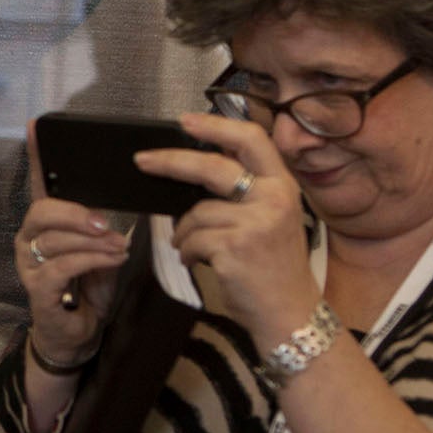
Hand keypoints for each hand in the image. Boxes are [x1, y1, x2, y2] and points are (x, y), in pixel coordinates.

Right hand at [16, 118, 129, 362]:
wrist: (80, 331)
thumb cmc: (89, 285)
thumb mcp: (102, 248)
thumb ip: (105, 226)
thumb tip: (126, 201)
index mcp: (46, 222)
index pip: (38, 183)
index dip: (36, 155)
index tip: (37, 125)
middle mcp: (28, 238)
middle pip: (41, 211)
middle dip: (75, 213)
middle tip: (106, 222)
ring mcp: (28, 264)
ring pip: (53, 240)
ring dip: (92, 242)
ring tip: (119, 247)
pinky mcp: (37, 289)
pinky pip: (60, 266)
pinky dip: (89, 261)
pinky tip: (110, 260)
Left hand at [136, 112, 318, 350]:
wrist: (288, 311)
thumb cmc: (273, 266)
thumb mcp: (272, 218)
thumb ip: (246, 190)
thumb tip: (198, 164)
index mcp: (282, 185)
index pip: (251, 140)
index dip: (216, 126)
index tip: (185, 121)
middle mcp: (273, 199)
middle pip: (212, 167)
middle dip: (171, 161)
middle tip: (143, 161)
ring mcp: (255, 223)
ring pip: (195, 213)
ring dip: (185, 232)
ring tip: (195, 247)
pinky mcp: (234, 248)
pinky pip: (191, 239)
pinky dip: (187, 251)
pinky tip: (199, 261)